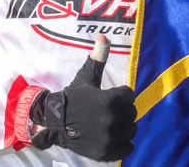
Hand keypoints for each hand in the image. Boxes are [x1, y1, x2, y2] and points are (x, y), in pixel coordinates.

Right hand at [30, 35, 136, 160]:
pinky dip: (123, 142)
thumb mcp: (86, 76)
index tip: (110, 95)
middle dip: (123, 108)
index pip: (130, 95)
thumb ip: (98, 57)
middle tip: (110, 108)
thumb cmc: (74, 97)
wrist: (56, 122)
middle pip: (132, 112)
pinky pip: (128, 148)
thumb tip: (103, 35)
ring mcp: (108, 139)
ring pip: (132, 129)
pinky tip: (112, 135)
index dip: (121, 93)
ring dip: (124, 125)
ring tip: (111, 121)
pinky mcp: (105, 153)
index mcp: (107, 100)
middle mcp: (109, 121)